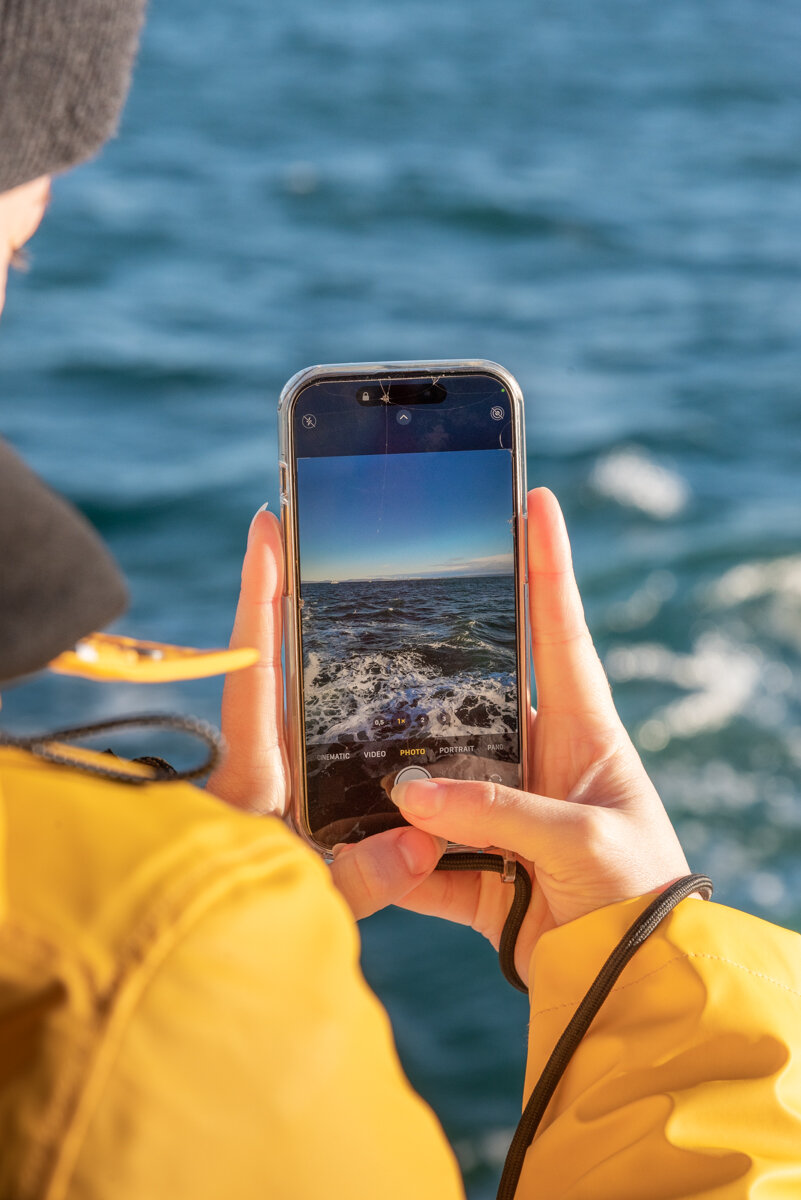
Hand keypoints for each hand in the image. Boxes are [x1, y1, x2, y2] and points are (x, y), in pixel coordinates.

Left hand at [206, 506, 443, 918]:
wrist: (198, 962)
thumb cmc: (239, 928)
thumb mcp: (308, 903)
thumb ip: (360, 878)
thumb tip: (423, 837)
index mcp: (251, 773)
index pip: (254, 666)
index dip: (260, 594)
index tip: (266, 527)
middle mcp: (254, 761)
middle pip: (264, 659)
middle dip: (279, 594)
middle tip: (304, 531)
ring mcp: (266, 775)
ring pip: (282, 689)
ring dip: (300, 636)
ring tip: (336, 580)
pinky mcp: (280, 796)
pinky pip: (301, 726)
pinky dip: (320, 689)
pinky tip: (363, 678)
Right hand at [387, 488, 690, 985]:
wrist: (634, 992)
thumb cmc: (639, 898)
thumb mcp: (581, 841)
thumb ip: (497, 810)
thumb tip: (407, 792)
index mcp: (584, 732)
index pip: (561, 630)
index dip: (547, 563)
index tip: (533, 499)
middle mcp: (537, 762)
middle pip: (477, 694)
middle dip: (435, 662)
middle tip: (388, 610)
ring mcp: (502, 813)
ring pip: (435, 777)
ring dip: (401, 779)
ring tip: (352, 749)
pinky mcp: (476, 869)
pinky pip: (421, 856)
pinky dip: (397, 863)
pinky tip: (367, 856)